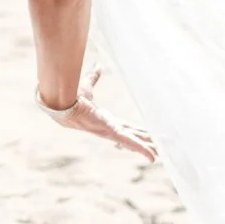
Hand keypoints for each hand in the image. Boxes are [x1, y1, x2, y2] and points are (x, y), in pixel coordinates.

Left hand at [41, 69, 157, 159]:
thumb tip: (97, 65)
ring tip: (161, 153)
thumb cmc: (72, 98)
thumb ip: (94, 77)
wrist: (63, 104)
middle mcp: (110, 128)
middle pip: (133, 136)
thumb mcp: (88, 86)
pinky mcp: (112, 133)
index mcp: (106, 120)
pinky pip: (131, 143)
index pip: (126, 127)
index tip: (146, 133)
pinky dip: (143, 150)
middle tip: (159, 145)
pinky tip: (153, 157)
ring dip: (148, 147)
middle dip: (146, 140)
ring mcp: (112, 132)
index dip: (137, 131)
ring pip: (135, 142)